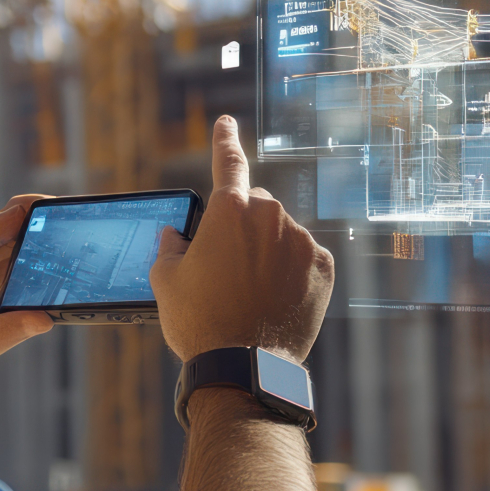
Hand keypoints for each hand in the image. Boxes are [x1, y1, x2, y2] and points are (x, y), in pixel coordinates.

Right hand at [150, 116, 333, 363]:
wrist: (243, 369)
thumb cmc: (199, 323)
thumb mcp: (166, 282)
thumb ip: (170, 247)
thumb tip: (176, 235)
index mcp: (228, 211)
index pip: (227, 161)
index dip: (224, 139)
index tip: (225, 121)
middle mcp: (270, 216)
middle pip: (254, 207)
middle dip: (241, 227)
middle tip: (224, 268)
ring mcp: (301, 241)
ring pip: (280, 234)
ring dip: (266, 252)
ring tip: (248, 295)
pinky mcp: (323, 267)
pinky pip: (303, 258)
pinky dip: (290, 272)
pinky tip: (273, 300)